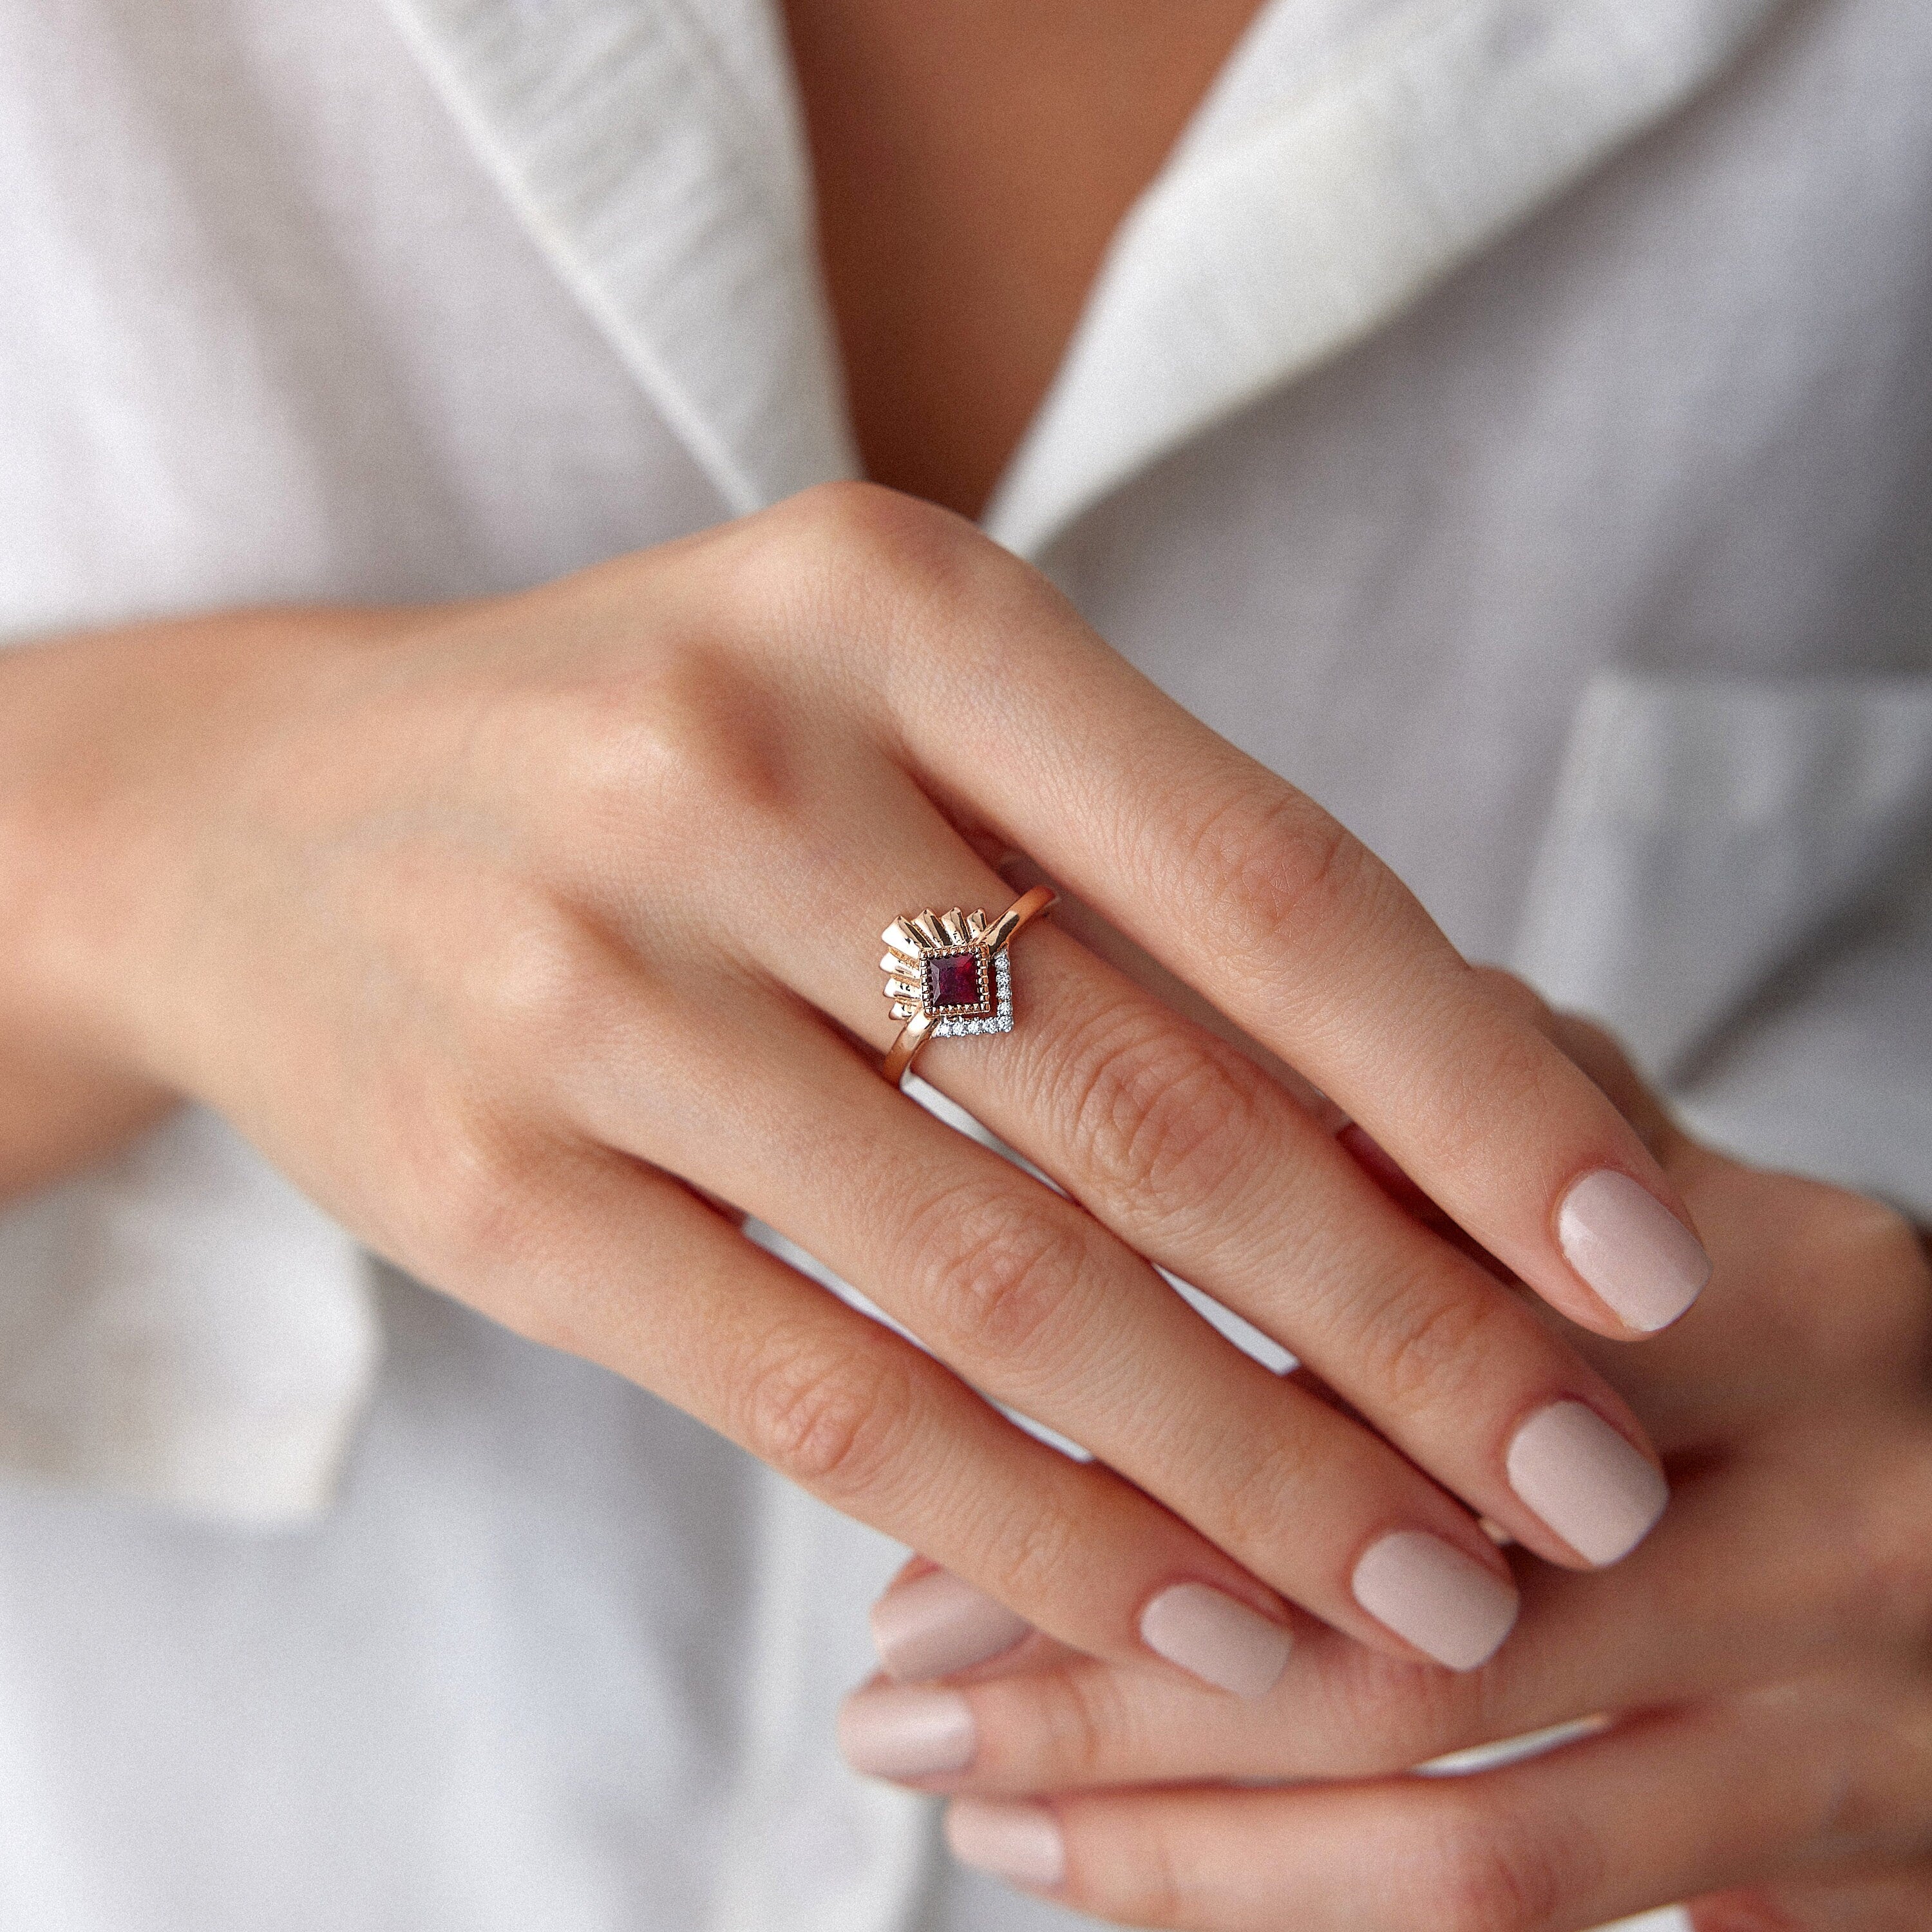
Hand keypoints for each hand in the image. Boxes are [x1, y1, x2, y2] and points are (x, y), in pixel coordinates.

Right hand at [0, 485, 1705, 1684]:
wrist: (260, 818)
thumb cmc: (648, 757)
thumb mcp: (886, 720)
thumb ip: (1124, 886)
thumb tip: (1435, 1140)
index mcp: (892, 606)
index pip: (1263, 882)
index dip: (1478, 1092)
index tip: (1637, 1264)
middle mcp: (740, 771)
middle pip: (1155, 1107)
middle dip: (1406, 1329)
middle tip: (1583, 1488)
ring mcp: (594, 983)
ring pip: (1003, 1285)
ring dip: (1247, 1472)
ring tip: (1422, 1595)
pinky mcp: (493, 1189)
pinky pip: (821, 1395)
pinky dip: (1032, 1526)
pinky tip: (1181, 1617)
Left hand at [845, 1009, 1931, 1929]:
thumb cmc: (1789, 1330)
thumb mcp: (1661, 1192)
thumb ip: (1473, 1124)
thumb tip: (1162, 1080)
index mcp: (1782, 1290)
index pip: (1416, 1329)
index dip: (1153, 1380)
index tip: (934, 1400)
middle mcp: (1843, 1512)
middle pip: (1408, 1613)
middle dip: (1114, 1651)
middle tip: (890, 1668)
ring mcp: (1864, 1725)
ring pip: (1459, 1822)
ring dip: (1171, 1821)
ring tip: (950, 1777)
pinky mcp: (1858, 1883)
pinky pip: (1528, 1916)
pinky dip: (1292, 1903)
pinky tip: (1104, 1860)